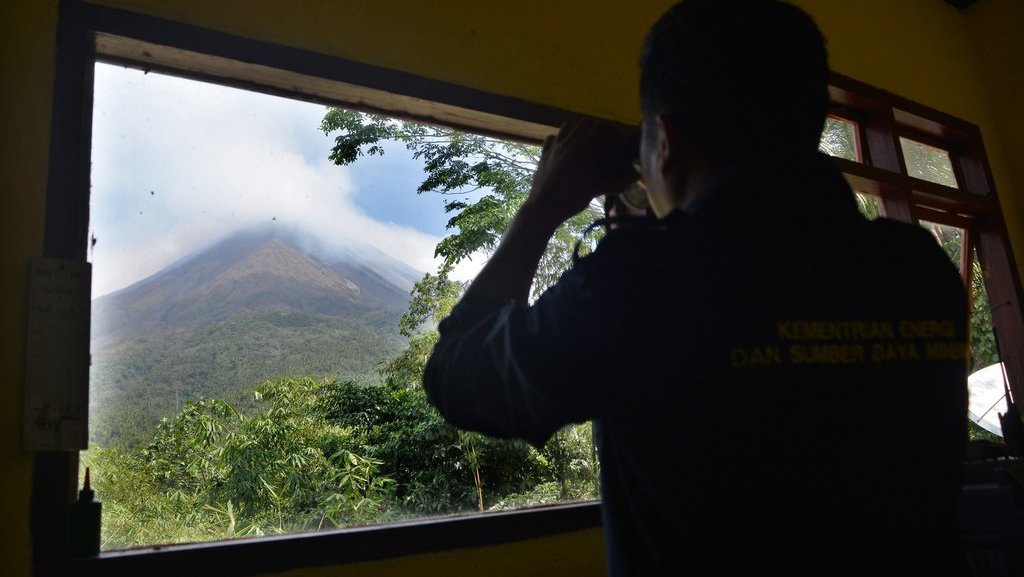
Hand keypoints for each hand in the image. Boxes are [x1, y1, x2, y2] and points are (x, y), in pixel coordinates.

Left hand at [524, 117, 639, 226]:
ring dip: (579, 128)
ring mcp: (554, 146)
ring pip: (568, 126)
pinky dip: (560, 138)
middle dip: (597, 127)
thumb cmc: (573, 198)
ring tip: (585, 139)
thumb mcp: (599, 189)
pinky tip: (564, 147)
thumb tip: (637, 176)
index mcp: (584, 147)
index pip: (601, 126)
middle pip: (585, 123)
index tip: (617, 136)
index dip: (611, 128)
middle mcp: (568, 141)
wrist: (544, 208)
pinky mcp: (544, 154)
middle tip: (604, 138)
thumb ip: (620, 181)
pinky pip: (552, 137)